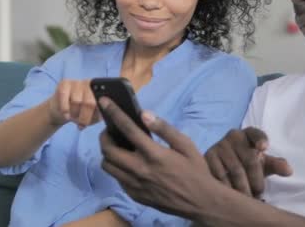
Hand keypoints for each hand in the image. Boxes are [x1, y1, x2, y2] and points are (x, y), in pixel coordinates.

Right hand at [47, 79, 100, 128]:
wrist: (63, 111)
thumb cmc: (81, 113)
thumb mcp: (93, 117)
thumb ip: (99, 114)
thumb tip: (102, 112)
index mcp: (100, 91)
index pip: (104, 99)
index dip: (98, 112)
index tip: (94, 121)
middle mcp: (90, 84)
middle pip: (90, 102)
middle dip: (85, 117)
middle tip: (82, 124)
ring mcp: (77, 82)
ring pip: (76, 101)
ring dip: (74, 113)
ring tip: (74, 118)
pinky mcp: (65, 83)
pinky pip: (64, 97)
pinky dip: (65, 109)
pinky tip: (66, 114)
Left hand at [98, 97, 216, 218]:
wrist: (200, 202)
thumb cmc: (195, 170)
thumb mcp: (186, 145)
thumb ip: (164, 129)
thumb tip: (144, 114)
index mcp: (154, 154)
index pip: (127, 129)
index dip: (114, 113)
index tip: (104, 101)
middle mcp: (140, 169)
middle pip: (108, 150)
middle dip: (105, 136)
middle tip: (111, 130)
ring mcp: (135, 184)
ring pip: (107, 166)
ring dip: (107, 153)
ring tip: (117, 147)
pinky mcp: (134, 195)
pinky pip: (117, 178)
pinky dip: (117, 168)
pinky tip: (127, 163)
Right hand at [205, 127, 292, 197]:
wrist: (222, 166)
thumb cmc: (248, 163)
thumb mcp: (263, 163)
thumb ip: (276, 165)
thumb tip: (289, 170)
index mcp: (249, 134)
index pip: (256, 133)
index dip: (260, 139)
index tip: (264, 148)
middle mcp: (233, 136)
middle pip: (250, 159)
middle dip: (256, 180)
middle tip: (259, 193)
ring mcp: (219, 146)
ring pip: (235, 171)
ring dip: (243, 187)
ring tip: (248, 198)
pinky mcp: (208, 157)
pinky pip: (220, 176)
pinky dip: (228, 188)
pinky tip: (232, 196)